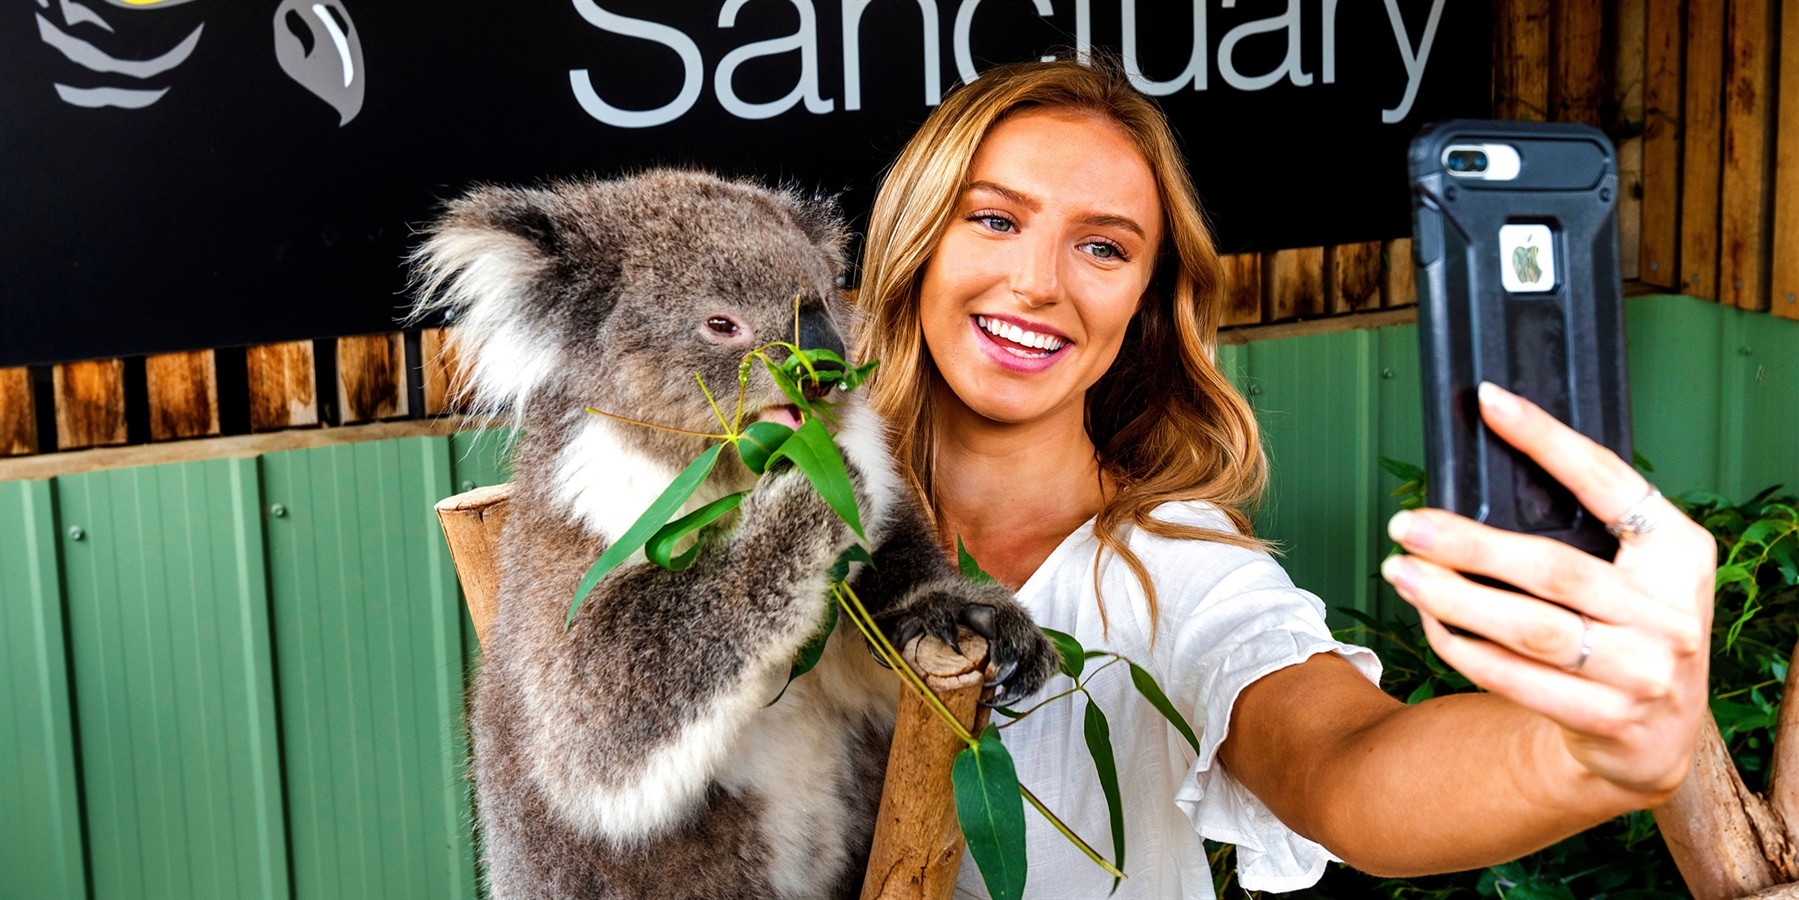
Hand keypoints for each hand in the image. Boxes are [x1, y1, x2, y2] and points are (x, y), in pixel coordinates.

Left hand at [1380, 382, 1715, 800]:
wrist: (1658, 740)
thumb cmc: (1628, 633)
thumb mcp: (1635, 575)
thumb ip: (1587, 533)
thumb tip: (1483, 477)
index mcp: (1680, 554)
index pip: (1610, 482)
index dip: (1549, 440)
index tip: (1491, 402)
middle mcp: (1671, 612)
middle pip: (1554, 567)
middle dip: (1469, 544)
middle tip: (1406, 524)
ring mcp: (1645, 671)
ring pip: (1530, 629)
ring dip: (1452, 598)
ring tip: (1400, 572)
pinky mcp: (1607, 719)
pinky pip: (1516, 679)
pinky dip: (1463, 649)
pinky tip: (1429, 624)